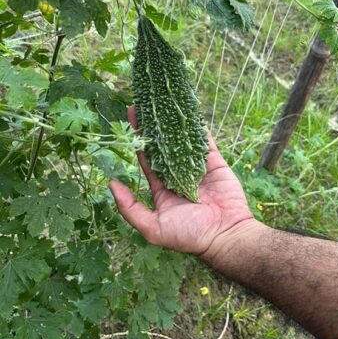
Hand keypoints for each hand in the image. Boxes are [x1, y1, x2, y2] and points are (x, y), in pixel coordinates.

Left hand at [109, 107, 253, 257]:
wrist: (225, 235)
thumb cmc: (188, 235)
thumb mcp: (153, 227)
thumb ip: (130, 208)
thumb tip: (111, 184)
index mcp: (162, 189)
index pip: (146, 159)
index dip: (138, 141)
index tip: (129, 121)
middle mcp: (177, 176)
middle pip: (162, 146)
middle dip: (151, 126)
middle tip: (141, 104)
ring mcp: (196, 168)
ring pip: (181, 141)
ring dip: (172, 123)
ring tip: (161, 102)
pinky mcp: (214, 163)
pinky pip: (205, 142)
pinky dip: (198, 127)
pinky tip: (189, 111)